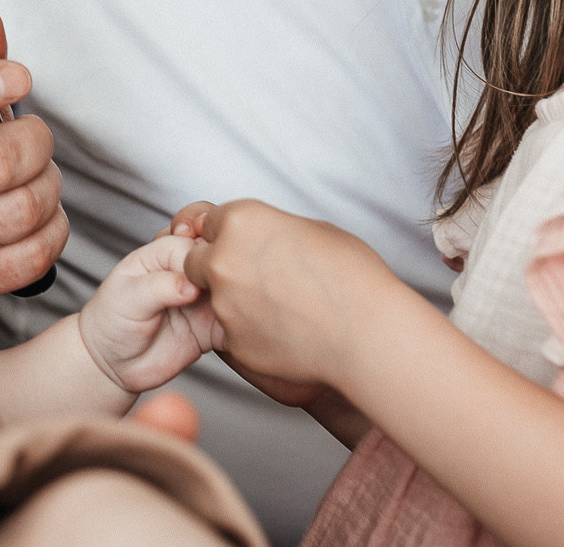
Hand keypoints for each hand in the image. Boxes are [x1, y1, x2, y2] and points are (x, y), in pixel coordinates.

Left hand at [78, 234, 222, 393]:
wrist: (112, 363)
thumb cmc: (111, 319)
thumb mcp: (127, 298)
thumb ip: (159, 287)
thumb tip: (191, 285)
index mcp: (164, 252)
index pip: (193, 244)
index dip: (199, 260)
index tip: (195, 284)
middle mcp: (187, 271)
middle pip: (219, 259)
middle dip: (227, 272)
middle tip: (221, 295)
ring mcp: (202, 298)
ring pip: (233, 289)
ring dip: (238, 298)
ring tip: (229, 314)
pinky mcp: (212, 327)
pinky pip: (236, 323)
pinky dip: (242, 327)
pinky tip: (238, 333)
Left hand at [181, 198, 397, 391]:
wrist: (368, 333)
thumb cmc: (353, 275)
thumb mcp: (312, 230)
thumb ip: (271, 229)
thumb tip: (261, 235)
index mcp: (241, 221)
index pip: (208, 221)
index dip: (226, 235)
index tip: (243, 246)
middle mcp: (222, 259)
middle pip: (195, 260)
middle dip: (215, 268)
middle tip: (254, 279)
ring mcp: (224, 304)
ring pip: (213, 300)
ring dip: (234, 302)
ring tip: (282, 309)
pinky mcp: (233, 342)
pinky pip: (232, 333)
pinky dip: (250, 333)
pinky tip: (286, 332)